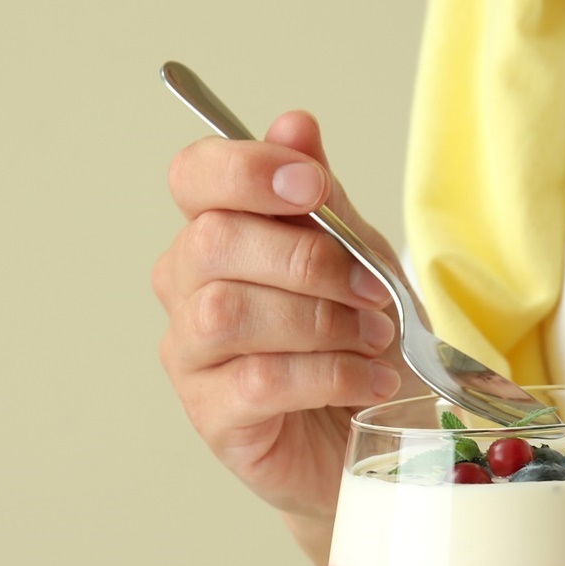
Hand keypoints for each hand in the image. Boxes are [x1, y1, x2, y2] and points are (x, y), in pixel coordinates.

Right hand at [154, 111, 417, 561]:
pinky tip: (370, 382)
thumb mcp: (360, 260)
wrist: (377, 441)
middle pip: (213, 241)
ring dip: (319, 321)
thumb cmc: (359, 346)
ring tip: (376, 340)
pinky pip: (260, 381)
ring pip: (227, 312)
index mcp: (218, 234)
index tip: (312, 187)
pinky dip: (329, 375)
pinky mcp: (214, 419)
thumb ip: (324, 201)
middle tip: (371, 288)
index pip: (194, 177)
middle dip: (307, 258)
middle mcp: (187, 289)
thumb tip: (294, 124)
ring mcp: (192, 357)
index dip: (246, 170)